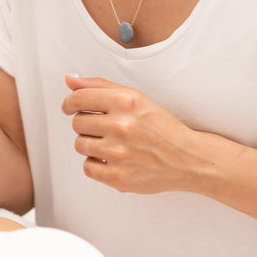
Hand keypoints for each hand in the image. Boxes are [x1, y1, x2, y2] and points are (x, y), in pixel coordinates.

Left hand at [60, 75, 206, 193]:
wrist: (187, 159)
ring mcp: (119, 154)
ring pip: (80, 144)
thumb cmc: (160, 127)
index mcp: (125, 102)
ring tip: (111, 143)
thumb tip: (70, 79)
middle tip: (104, 127)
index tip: (70, 107)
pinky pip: (87, 167)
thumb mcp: (135, 97)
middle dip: (87, 124)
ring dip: (90, 144)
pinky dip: (96, 164)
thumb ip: (100, 86)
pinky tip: (112, 159)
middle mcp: (121, 126)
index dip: (69, 103)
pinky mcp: (118, 177)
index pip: (77, 98)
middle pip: (77, 123)